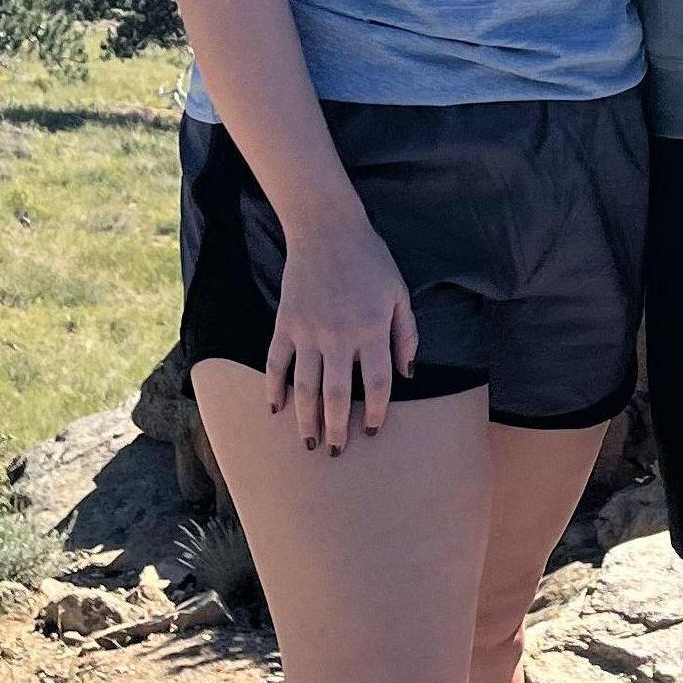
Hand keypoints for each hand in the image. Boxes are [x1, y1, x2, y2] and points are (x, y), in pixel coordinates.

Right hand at [266, 214, 419, 455]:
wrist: (326, 230)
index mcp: (372, 330)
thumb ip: (406, 335)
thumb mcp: (400, 294)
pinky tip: (275, 409)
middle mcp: (339, 337)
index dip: (375, 413)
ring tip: (308, 442)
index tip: (372, 431)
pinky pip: (276, 363)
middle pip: (337, 395)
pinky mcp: (285, 324)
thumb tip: (408, 375)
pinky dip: (273, 388)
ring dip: (305, 419)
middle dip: (336, 429)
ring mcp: (308, 332)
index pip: (376, 384)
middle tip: (335, 452)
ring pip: (305, 387)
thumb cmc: (370, 261)